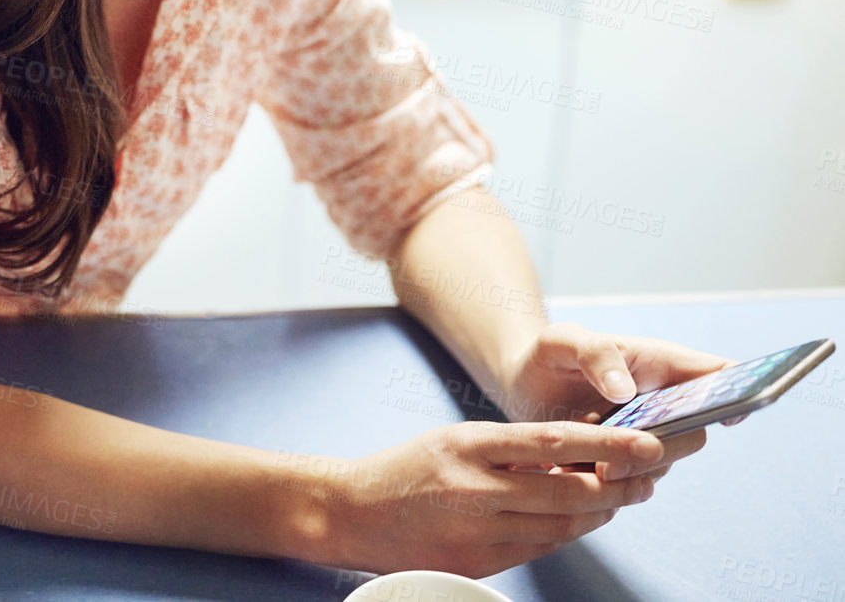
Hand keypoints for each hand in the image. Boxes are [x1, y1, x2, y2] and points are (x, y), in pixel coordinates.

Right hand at [325, 420, 667, 577]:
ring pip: (562, 523)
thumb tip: (574, 451)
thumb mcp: (454, 440)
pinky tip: (584, 516)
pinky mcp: (480, 563)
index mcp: (468, 447)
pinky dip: (569, 530)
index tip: (646, 441)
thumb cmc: (405, 471)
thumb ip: (509, 448)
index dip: (606, 443)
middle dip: (620, 483)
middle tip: (651, 472)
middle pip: (569, 491)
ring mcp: (478, 531)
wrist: (353, 513)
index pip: (551, 442)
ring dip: (602, 509)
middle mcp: (475, 490)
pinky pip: (541, 546)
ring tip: (626, 492)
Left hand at [495, 320, 738, 480]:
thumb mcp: (561, 340)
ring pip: (664, 463)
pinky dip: (614, 486)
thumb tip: (625, 390)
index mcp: (659, 364)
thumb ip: (594, 352)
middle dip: (665, 448)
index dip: (740, 391)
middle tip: (621, 457)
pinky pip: (636, 483)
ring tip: (593, 469)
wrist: (521, 387)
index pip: (717, 373)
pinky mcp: (626, 462)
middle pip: (694, 432)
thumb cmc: (549, 355)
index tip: (733, 413)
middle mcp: (663, 403)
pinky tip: (580, 477)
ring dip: (635, 471)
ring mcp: (648, 435)